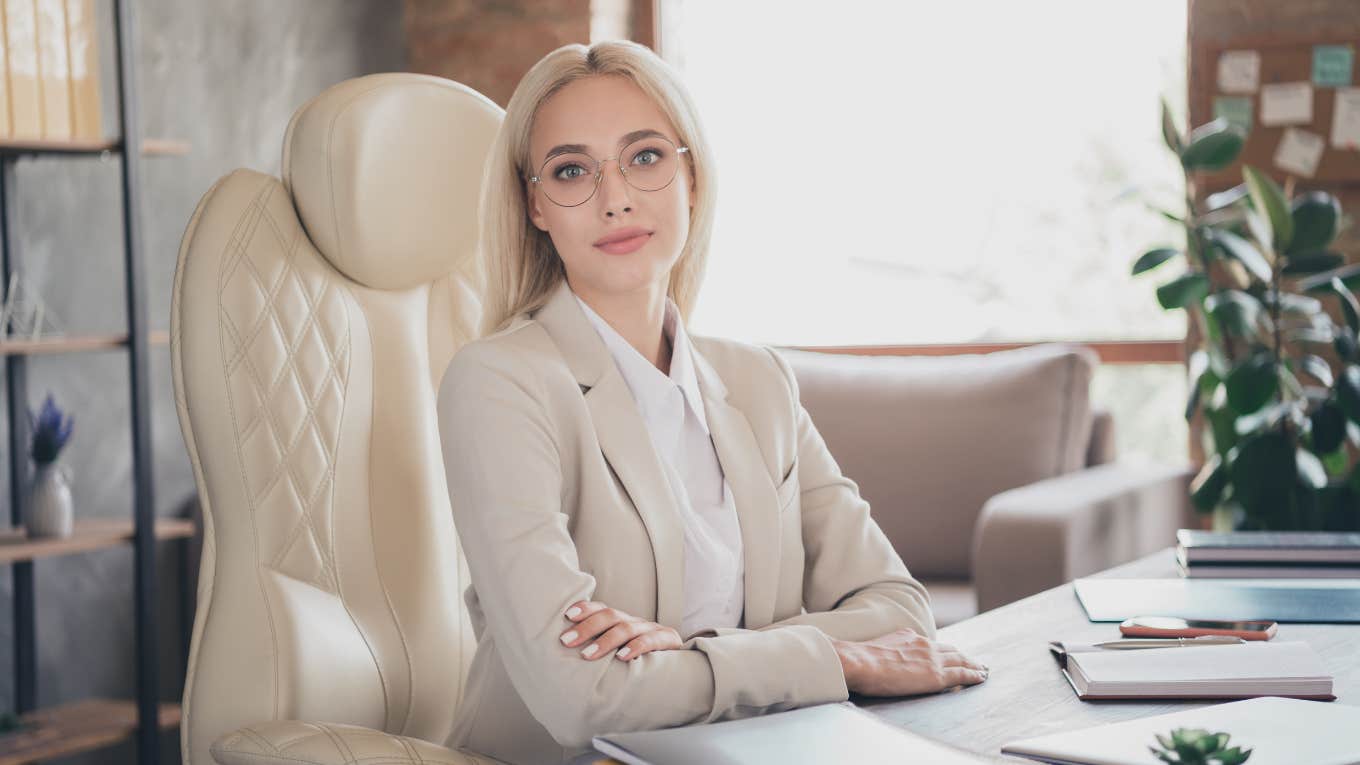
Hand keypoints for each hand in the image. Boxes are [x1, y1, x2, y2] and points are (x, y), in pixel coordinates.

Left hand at [559, 600, 682, 661]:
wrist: (678, 671)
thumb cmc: (637, 664)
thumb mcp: (616, 654)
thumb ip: (596, 651)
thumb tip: (563, 656)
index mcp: (621, 622)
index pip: (601, 609)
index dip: (585, 609)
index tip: (567, 616)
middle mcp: (634, 622)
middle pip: (610, 616)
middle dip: (586, 627)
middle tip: (566, 641)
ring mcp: (651, 630)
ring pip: (626, 628)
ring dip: (605, 641)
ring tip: (587, 655)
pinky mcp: (668, 641)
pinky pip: (651, 641)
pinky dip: (636, 647)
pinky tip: (622, 657)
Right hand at [830, 628, 988, 695]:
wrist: (861, 662)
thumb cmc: (863, 659)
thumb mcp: (880, 645)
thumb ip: (892, 647)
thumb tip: (892, 654)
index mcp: (911, 637)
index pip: (935, 645)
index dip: (947, 651)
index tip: (955, 654)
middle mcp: (925, 645)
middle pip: (952, 650)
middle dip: (965, 656)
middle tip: (977, 662)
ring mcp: (932, 660)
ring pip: (961, 660)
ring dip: (974, 665)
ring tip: (982, 670)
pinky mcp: (937, 676)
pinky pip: (962, 674)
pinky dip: (974, 675)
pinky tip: (981, 677)